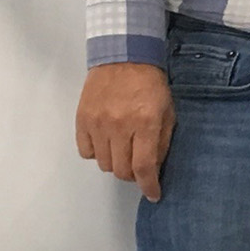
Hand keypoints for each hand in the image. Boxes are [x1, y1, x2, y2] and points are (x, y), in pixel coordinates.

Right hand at [75, 63, 175, 198]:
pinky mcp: (82, 119)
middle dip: (133, 175)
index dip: (149, 186)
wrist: (123, 56)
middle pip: (121, 170)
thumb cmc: (150, 84)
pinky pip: (86, 152)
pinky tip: (106, 142)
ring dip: (115, 163)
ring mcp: (98, 123)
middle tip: (138, 166)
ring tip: (122, 149)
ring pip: (104, 164)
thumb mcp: (167, 112)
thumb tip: (154, 170)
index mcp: (145, 123)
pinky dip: (97, 153)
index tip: (153, 194)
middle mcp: (119, 125)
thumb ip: (162, 142)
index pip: (144, 167)